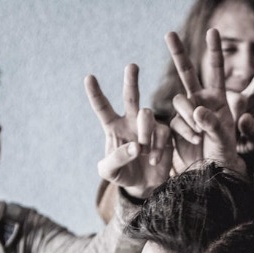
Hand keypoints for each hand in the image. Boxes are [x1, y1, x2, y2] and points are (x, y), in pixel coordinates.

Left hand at [85, 64, 172, 198]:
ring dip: (144, 132)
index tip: (88, 77)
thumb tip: (135, 146)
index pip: (102, 108)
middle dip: (131, 81)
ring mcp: (149, 127)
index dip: (95, 93)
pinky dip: (157, 148)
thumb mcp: (109, 172)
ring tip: (142, 151)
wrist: (144, 185)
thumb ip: (116, 159)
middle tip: (132, 66)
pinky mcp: (165, 134)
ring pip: (147, 115)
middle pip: (131, 97)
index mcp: (113, 126)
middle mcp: (131, 121)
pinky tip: (154, 161)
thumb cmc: (122, 175)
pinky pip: (162, 133)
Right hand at [165, 29, 243, 173]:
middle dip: (179, 53)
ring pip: (179, 100)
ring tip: (200, 133)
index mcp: (219, 99)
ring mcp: (188, 114)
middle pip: (187, 73)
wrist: (212, 176)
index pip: (216, 70)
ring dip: (188, 114)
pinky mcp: (175, 128)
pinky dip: (183, 131)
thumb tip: (198, 110)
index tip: (212, 30)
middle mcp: (202, 102)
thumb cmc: (225, 157)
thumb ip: (214, 125)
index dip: (214, 50)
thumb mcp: (225, 140)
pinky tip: (194, 141)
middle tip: (169, 33)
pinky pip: (174, 123)